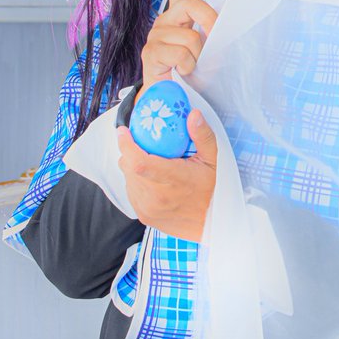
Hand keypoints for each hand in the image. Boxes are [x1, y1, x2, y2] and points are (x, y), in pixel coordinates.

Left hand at [117, 109, 217, 241]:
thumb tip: (193, 114)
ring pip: (127, 180)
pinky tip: (151, 179)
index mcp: (173, 180)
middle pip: (128, 168)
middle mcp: (157, 197)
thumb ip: (203, 136)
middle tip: (142, 144)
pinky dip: (135, 182)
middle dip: (129, 152)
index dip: (126, 145)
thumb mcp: (214, 160)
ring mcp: (149, 209)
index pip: (138, 162)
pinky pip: (131, 192)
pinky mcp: (145, 217)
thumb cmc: (214, 189)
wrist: (213, 224)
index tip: (123, 131)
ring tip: (150, 163)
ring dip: (132, 168)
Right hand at [139, 0, 217, 99]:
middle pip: (192, 3)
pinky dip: (187, 66)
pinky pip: (180, 54)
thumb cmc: (189, 70)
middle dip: (210, 21)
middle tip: (213, 41)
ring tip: (191, 67)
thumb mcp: (205, 47)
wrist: (166, 98)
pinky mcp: (150, 53)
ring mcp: (155, 36)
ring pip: (191, 37)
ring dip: (199, 56)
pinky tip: (180, 72)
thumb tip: (223, 24)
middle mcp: (164, 20)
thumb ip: (210, 30)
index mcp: (178, 15)